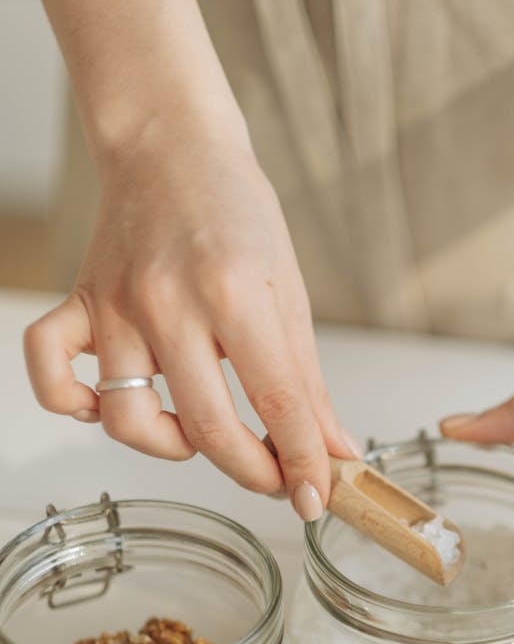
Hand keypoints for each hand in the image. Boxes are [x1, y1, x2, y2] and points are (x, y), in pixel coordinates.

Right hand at [24, 122, 355, 518]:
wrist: (171, 144)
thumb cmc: (236, 212)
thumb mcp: (290, 292)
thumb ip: (307, 382)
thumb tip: (334, 453)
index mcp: (235, 291)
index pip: (277, 402)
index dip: (305, 462)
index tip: (317, 499)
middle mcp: (168, 302)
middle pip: (207, 427)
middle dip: (254, 473)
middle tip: (278, 480)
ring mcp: (116, 307)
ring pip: (126, 419)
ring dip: (172, 448)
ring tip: (199, 430)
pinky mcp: (80, 304)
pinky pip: (49, 375)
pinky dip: (72, 405)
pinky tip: (110, 405)